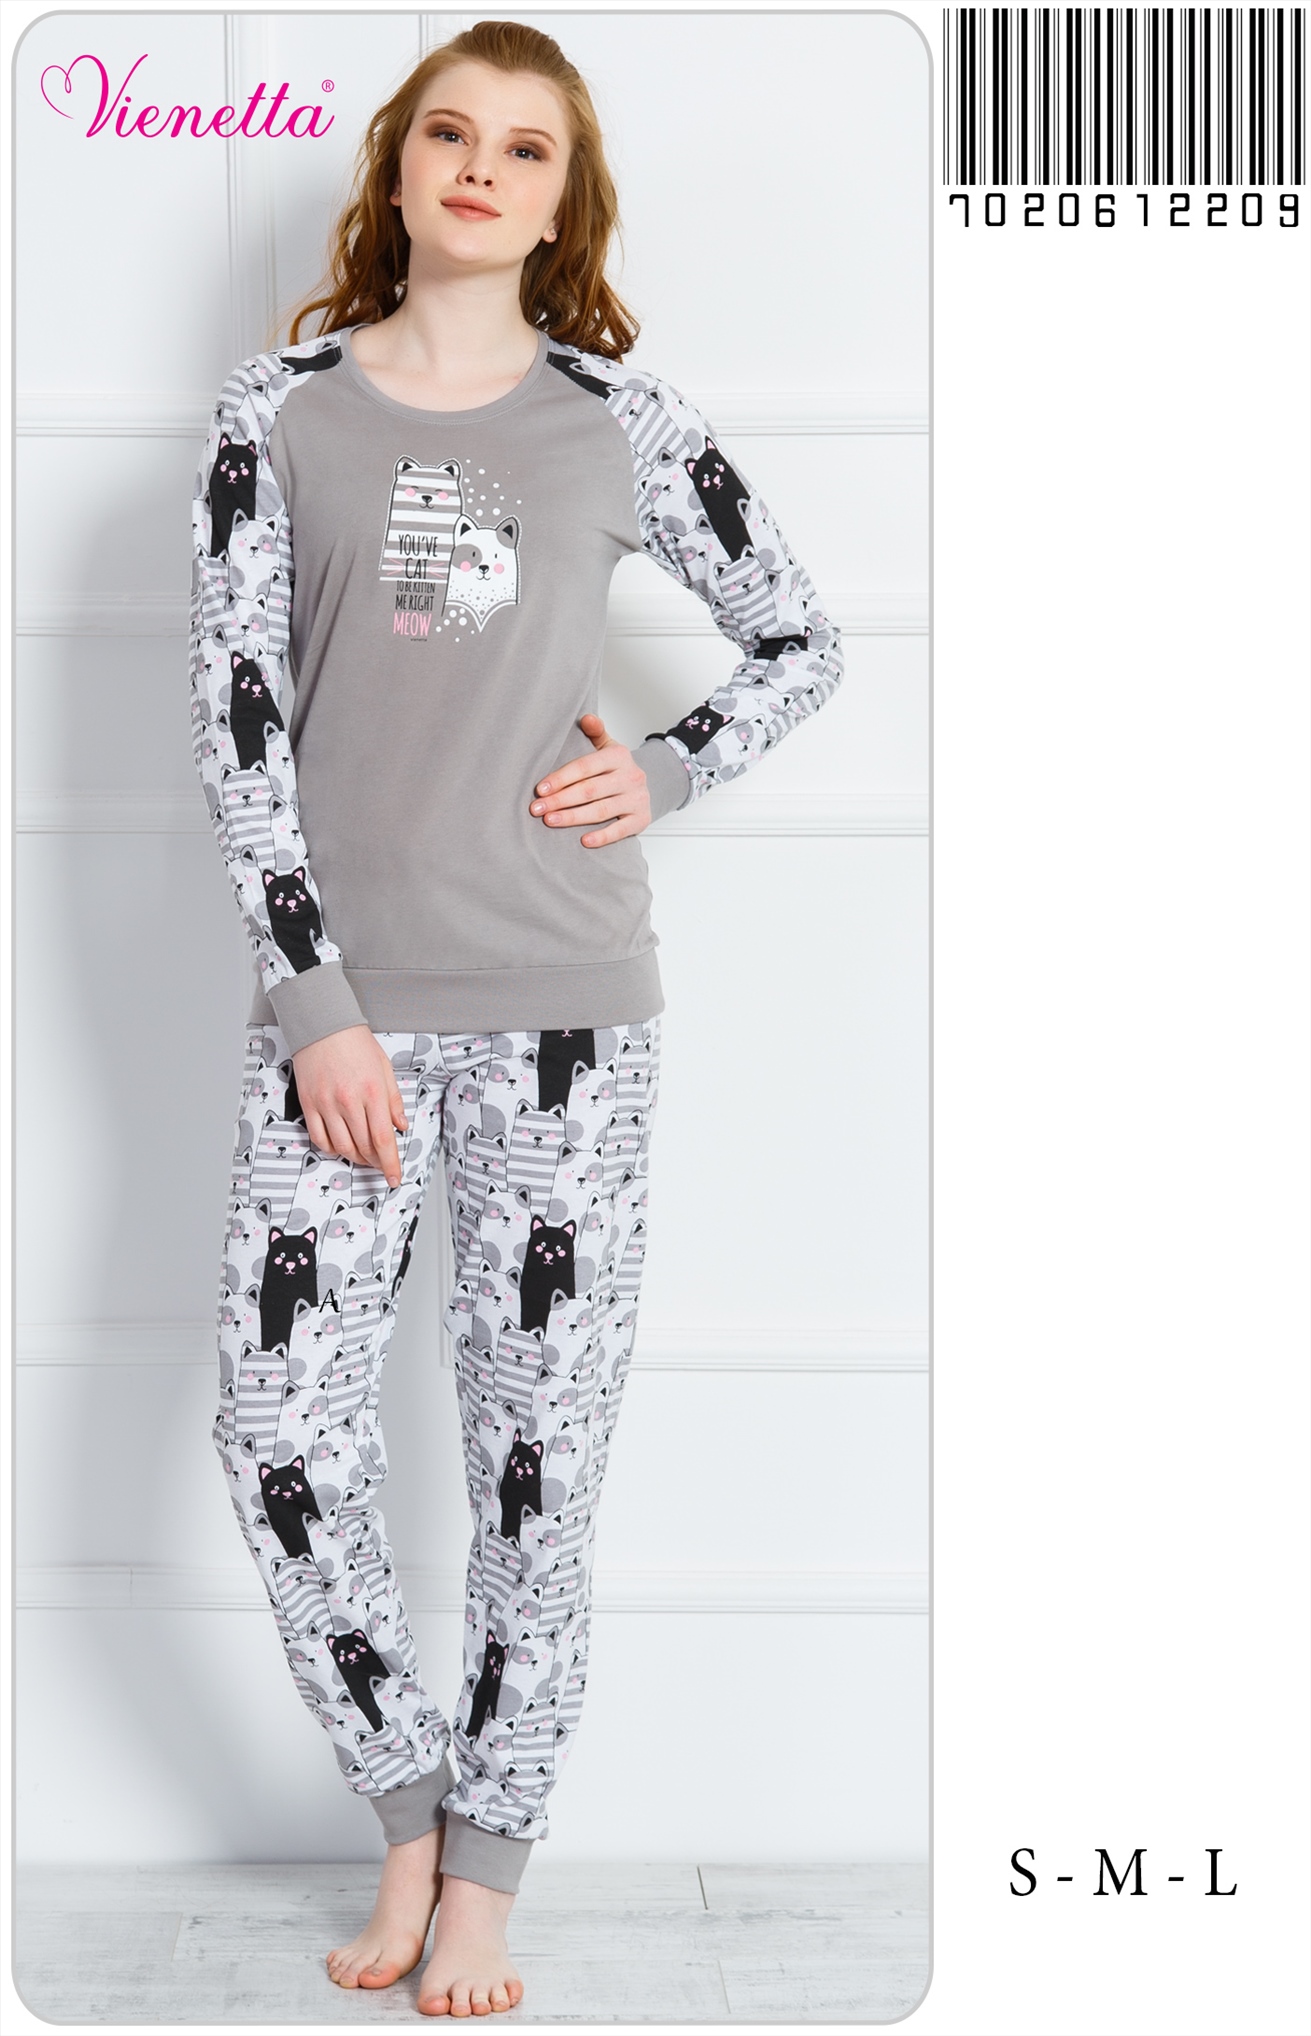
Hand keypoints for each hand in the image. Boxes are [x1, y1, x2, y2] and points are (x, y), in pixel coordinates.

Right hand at [292, 1025, 407, 1188]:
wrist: (323, 1026)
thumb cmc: (354, 1042)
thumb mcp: (385, 1068)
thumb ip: (393, 1100)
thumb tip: (401, 1125)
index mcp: (372, 1092)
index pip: (383, 1139)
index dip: (390, 1163)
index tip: (394, 1176)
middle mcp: (348, 1101)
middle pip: (364, 1147)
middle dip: (376, 1162)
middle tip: (382, 1165)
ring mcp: (326, 1104)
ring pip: (342, 1147)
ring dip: (355, 1158)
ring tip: (364, 1157)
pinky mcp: (309, 1104)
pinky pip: (319, 1138)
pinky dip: (331, 1149)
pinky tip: (341, 1147)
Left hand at [529, 713, 651, 846]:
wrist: (644, 786)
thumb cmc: (616, 769)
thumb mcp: (607, 746)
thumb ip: (595, 732)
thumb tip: (586, 718)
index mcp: (619, 756)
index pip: (585, 766)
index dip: (561, 778)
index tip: (540, 789)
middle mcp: (630, 776)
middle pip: (590, 790)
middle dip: (560, 800)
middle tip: (538, 808)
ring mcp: (637, 799)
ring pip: (601, 810)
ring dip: (573, 817)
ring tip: (551, 821)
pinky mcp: (641, 819)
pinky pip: (620, 830)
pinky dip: (602, 837)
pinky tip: (584, 841)